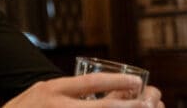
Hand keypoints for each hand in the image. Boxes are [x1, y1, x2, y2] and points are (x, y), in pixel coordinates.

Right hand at [2, 73, 163, 107]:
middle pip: (100, 107)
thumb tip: (90, 90)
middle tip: (148, 103)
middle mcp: (57, 105)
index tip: (136, 82)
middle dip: (126, 106)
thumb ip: (60, 92)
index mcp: (51, 90)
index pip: (90, 83)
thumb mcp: (38, 94)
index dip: (116, 82)